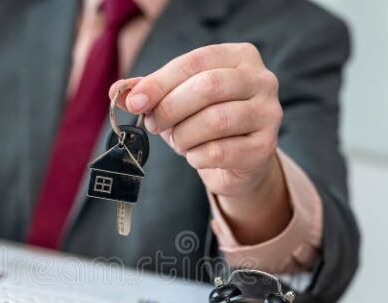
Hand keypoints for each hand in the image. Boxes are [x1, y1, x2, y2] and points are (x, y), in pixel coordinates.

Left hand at [110, 43, 291, 243]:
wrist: (238, 161)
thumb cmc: (205, 122)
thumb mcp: (177, 100)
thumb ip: (150, 91)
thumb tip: (118, 91)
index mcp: (239, 57)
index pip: (195, 62)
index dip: (160, 82)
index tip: (134, 102)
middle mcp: (262, 80)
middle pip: (208, 87)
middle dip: (170, 108)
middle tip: (153, 125)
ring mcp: (268, 114)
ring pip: (215, 121)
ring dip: (184, 135)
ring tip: (178, 141)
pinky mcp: (265, 148)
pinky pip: (220, 152)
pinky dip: (196, 156)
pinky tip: (195, 155)